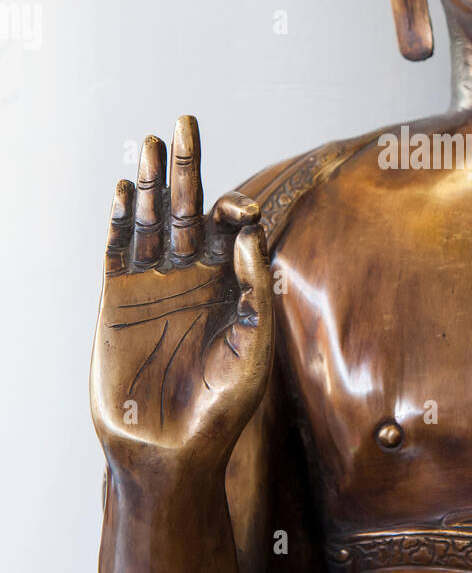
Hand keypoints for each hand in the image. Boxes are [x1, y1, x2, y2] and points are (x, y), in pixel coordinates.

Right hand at [90, 116, 273, 471]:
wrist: (169, 451)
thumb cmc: (222, 407)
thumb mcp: (254, 349)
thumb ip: (254, 289)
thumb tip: (244, 233)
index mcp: (230, 285)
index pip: (231, 229)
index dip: (234, 210)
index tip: (236, 212)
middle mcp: (191, 277)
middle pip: (186, 208)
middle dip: (186, 167)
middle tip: (185, 122)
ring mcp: (152, 286)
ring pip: (148, 220)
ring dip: (147, 182)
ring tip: (148, 142)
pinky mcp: (117, 301)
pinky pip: (117, 251)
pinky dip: (117, 221)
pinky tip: (121, 191)